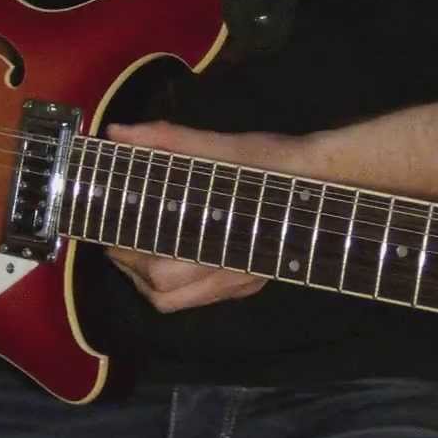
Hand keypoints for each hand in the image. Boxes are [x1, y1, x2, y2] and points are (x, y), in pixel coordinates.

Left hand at [103, 121, 300, 312]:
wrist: (327, 180)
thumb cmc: (273, 161)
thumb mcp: (223, 145)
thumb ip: (168, 141)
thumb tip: (119, 135)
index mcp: (222, 241)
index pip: (159, 272)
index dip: (126, 256)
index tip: (110, 233)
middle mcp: (231, 272)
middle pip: (163, 294)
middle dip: (129, 270)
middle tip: (115, 241)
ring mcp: (241, 281)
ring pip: (176, 302)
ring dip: (145, 282)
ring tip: (134, 252)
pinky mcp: (247, 282)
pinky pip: (197, 297)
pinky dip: (171, 284)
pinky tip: (167, 255)